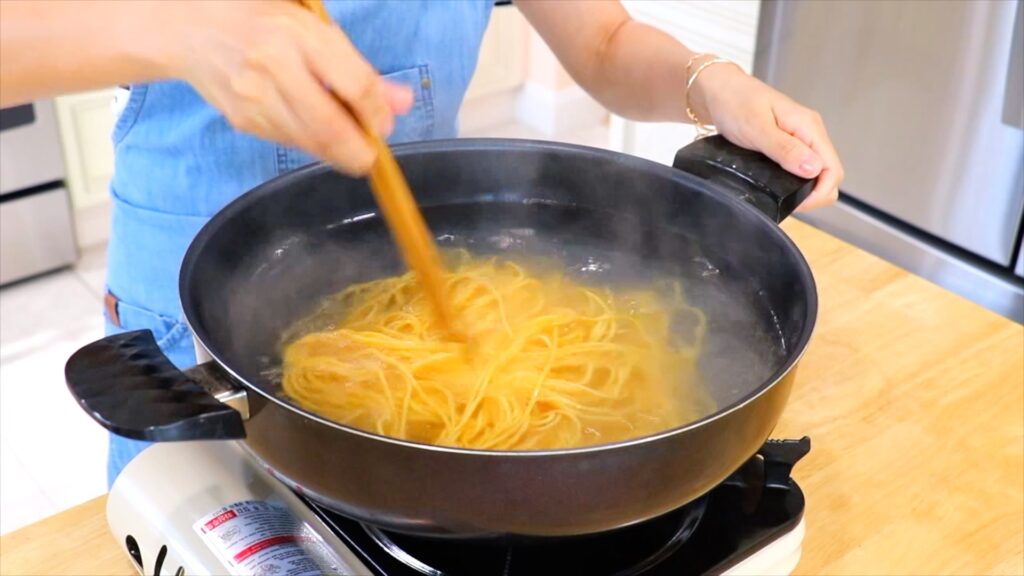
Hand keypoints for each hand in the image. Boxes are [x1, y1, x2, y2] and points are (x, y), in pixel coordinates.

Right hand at [164, 1, 412, 174]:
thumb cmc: (260, 18)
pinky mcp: (243, 121)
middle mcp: (273, 67)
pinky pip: (290, 142)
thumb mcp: (313, 28)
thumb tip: (402, 103)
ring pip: (311, 143)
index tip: (384, 124)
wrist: (188, 25)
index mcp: (297, 33)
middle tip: (371, 154)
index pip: (354, 85)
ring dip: (338, 151)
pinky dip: (312, 144)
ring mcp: (254, 98)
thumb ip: (358, 67)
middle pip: (331, 128)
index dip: (377, 113)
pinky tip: (314, 129)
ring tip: (347, 139)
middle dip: (359, 152)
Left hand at [689, 63, 843, 210]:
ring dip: (804, 190)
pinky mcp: (788, 143)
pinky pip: (800, 167)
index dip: (820, 192)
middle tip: (787, 205)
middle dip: (814, 195)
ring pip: (815, 172)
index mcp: (808, 127)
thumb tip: (813, 169)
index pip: (832, 168)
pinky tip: (778, 188)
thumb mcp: (757, 128)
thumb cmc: (734, 103)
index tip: (797, 204)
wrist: (717, 90)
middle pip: (828, 173)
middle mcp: (809, 133)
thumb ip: (785, 149)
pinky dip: (794, 182)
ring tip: (782, 199)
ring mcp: (800, 138)